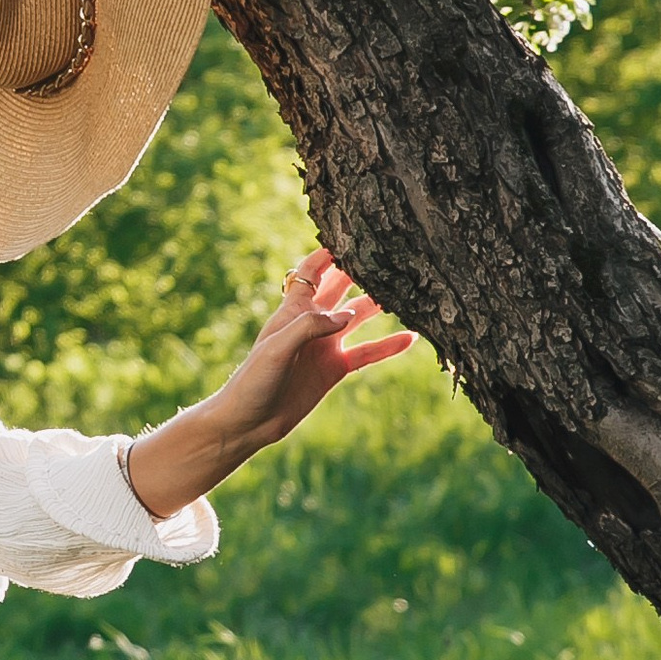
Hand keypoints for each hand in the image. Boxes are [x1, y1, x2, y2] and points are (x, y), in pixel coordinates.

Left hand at [123, 250, 410, 517]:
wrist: (249, 423)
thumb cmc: (253, 381)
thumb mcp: (277, 349)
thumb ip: (310, 327)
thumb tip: (348, 314)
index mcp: (292, 310)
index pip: (312, 271)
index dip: (330, 253)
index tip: (355, 236)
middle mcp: (311, 323)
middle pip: (341, 288)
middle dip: (362, 272)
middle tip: (392, 255)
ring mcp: (325, 345)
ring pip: (358, 317)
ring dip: (379, 305)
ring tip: (409, 291)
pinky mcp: (335, 368)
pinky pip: (367, 352)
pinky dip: (388, 345)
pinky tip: (411, 337)